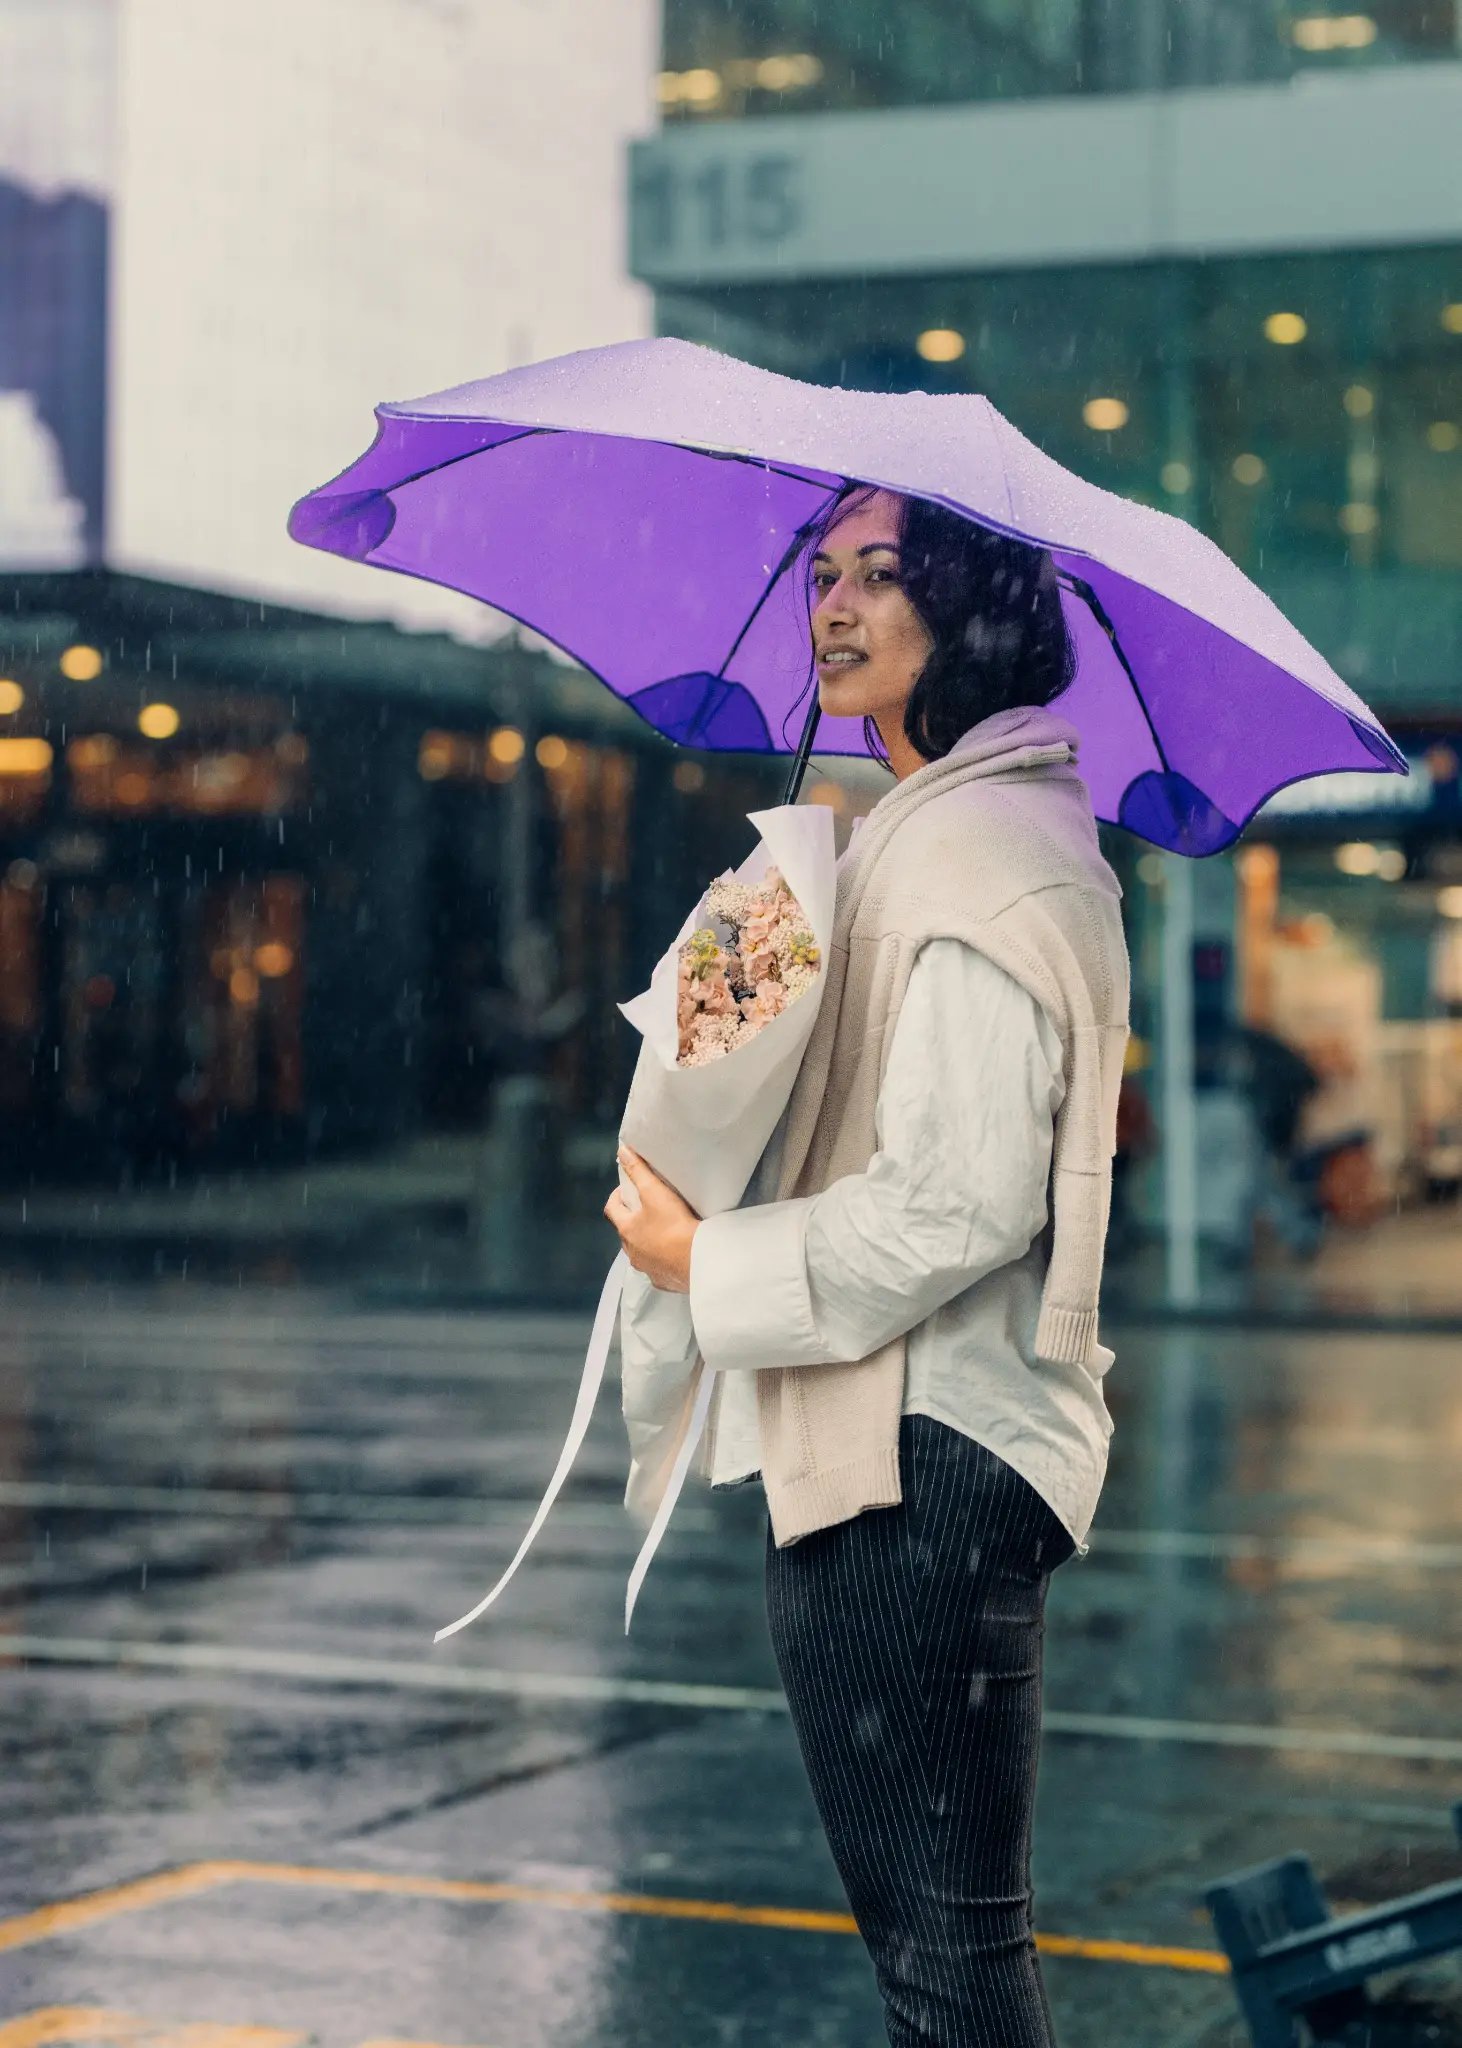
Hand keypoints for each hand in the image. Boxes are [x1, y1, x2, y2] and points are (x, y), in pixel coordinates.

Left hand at [604, 1145, 700, 1292]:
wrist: (697, 1260)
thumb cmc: (673, 1225)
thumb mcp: (655, 1192)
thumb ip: (638, 1171)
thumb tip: (622, 1152)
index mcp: (626, 1230)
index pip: (611, 1209)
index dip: (616, 1197)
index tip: (627, 1190)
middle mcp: (631, 1251)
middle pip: (625, 1232)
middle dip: (632, 1220)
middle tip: (647, 1208)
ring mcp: (646, 1268)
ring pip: (640, 1251)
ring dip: (645, 1241)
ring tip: (662, 1230)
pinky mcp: (662, 1279)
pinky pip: (656, 1268)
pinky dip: (661, 1259)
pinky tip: (673, 1254)